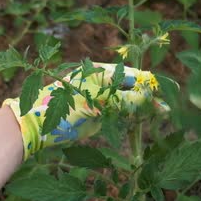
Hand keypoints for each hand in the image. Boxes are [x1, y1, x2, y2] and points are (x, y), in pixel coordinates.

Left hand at [4, 63, 165, 159]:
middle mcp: (101, 84)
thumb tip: (148, 97)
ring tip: (158, 118)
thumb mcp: (95, 102)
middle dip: (148, 99)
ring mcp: (99, 100)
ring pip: (127, 104)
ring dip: (140, 112)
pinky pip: (118, 116)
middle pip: (132, 89)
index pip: (133, 74)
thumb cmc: (61, 108)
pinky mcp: (96, 117)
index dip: (149, 84)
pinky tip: (139, 126)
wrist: (35, 127)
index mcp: (100, 73)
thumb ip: (122, 99)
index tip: (165, 95)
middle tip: (165, 112)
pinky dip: (129, 121)